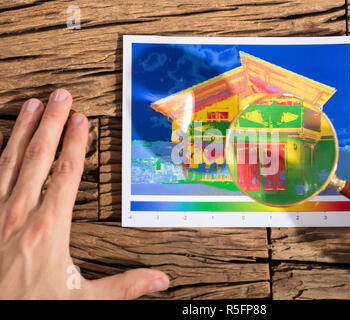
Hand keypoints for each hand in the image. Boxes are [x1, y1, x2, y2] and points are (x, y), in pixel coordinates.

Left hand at [0, 89, 169, 298]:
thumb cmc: (28, 305)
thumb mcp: (82, 300)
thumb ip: (123, 286)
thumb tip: (158, 280)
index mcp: (49, 228)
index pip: (65, 174)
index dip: (74, 143)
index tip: (80, 119)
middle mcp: (19, 213)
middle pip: (38, 157)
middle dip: (49, 122)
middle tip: (58, 96)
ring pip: (8, 161)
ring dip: (20, 130)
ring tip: (30, 106)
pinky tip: (0, 140)